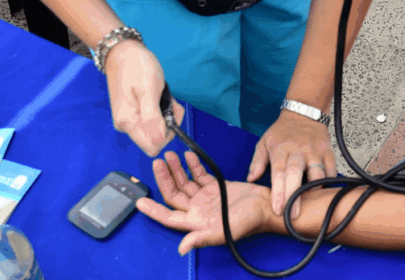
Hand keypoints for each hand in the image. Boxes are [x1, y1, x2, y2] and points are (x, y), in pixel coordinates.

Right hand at [104, 40, 184, 156]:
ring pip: (156, 128)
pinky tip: (161, 95)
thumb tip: (159, 142)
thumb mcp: (149, 90)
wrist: (123, 51)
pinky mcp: (133, 113)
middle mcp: (126, 126)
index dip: (167, 135)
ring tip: (164, 94)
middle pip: (156, 138)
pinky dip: (162, 109)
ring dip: (167, 114)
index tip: (169, 114)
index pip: (152, 147)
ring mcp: (129, 120)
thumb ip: (153, 118)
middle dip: (168, 122)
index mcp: (128, 123)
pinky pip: (153, 120)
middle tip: (169, 100)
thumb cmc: (137, 67)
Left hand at [136, 151, 271, 254]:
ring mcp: (205, 197)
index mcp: (196, 222)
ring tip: (169, 155)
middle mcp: (197, 210)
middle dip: (164, 178)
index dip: (153, 210)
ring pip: (184, 182)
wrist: (265, 207)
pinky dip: (192, 166)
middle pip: (174, 194)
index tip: (139, 201)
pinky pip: (199, 175)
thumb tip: (181, 248)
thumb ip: (201, 238)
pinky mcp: (216, 187)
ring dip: (176, 170)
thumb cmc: (247, 222)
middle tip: (158, 162)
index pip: (168, 216)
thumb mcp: (224, 231)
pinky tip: (187, 156)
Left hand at [247, 111, 335, 219]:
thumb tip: (251, 179)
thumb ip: (257, 161)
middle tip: (292, 215)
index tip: (277, 209)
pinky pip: (331, 170)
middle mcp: (298, 150)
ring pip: (317, 172)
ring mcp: (315, 151)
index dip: (278, 191)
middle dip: (294, 196)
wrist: (303, 114)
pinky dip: (329, 183)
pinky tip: (324, 194)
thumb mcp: (264, 142)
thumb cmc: (282, 132)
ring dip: (314, 190)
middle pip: (296, 174)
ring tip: (310, 207)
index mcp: (280, 149)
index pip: (278, 172)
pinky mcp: (328, 151)